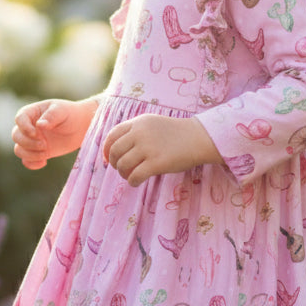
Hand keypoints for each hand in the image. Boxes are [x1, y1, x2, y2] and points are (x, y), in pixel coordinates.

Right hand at [13, 98, 97, 169]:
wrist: (80, 126)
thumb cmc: (70, 114)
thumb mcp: (62, 111)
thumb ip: (51, 116)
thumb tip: (40, 125)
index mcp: (31, 113)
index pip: (19, 119)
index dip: (24, 128)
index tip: (37, 134)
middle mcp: (28, 127)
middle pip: (16, 136)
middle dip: (28, 143)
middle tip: (45, 145)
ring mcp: (32, 140)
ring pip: (19, 150)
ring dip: (29, 154)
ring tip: (45, 153)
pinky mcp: (37, 152)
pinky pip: (26, 161)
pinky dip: (32, 164)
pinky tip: (44, 162)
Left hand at [102, 115, 219, 186]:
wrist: (198, 138)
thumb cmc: (176, 134)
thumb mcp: (153, 124)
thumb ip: (136, 132)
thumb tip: (117, 150)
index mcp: (138, 123)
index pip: (112, 135)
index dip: (107, 149)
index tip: (109, 159)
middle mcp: (140, 133)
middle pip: (115, 151)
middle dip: (114, 163)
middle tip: (121, 169)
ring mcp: (148, 148)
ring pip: (123, 165)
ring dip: (123, 174)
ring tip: (130, 176)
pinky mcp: (157, 163)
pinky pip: (135, 176)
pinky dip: (132, 181)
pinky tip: (137, 182)